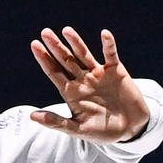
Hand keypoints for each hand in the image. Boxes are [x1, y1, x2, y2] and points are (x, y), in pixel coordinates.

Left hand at [27, 27, 149, 141]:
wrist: (130, 129)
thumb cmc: (102, 132)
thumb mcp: (77, 129)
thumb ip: (56, 122)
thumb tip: (31, 116)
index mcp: (71, 92)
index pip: (54, 72)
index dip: (44, 59)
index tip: (34, 45)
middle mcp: (82, 80)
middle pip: (66, 60)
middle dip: (55, 46)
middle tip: (45, 32)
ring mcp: (98, 74)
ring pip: (84, 54)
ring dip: (76, 42)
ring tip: (66, 30)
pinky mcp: (116, 71)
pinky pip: (111, 55)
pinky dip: (108, 45)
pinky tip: (104, 34)